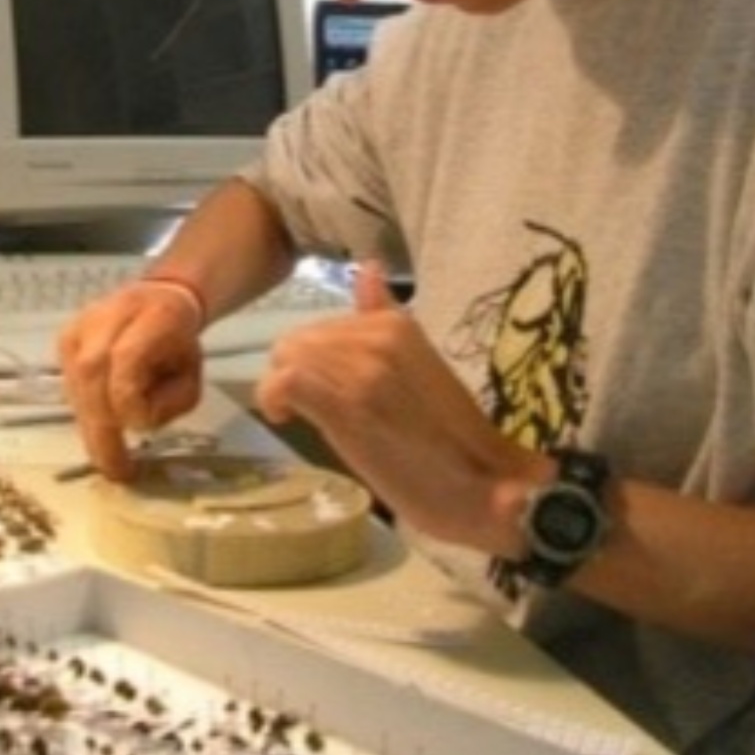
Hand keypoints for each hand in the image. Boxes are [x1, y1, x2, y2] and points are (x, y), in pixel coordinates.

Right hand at [59, 280, 208, 481]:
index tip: (138, 429)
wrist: (158, 301)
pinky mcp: (64, 339)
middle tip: (114, 468)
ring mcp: (80, 326)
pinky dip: (85, 411)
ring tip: (109, 456)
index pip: (127, 357)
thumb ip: (173, 401)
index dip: (127, 398)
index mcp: (155, 315)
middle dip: (102, 425)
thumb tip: (136, 423)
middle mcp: (108, 315)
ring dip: (91, 424)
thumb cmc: (179, 345)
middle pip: (92, 372)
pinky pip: (69, 383)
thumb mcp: (192, 375)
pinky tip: (100, 429)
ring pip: (75, 381)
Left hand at [254, 260, 542, 554]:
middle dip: (296, 373)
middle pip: (298, 340)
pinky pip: (284, 382)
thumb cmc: (452, 440)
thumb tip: (368, 268)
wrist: (480, 486)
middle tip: (316, 409)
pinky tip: (288, 421)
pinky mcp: (345, 405)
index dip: (315, 360)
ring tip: (306, 417)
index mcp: (397, 325)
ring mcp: (363, 369)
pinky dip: (274, 400)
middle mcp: (379, 337)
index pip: (323, 326)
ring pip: (287, 357)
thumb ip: (385, 318)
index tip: (328, 390)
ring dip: (284, 389)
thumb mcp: (419, 366)